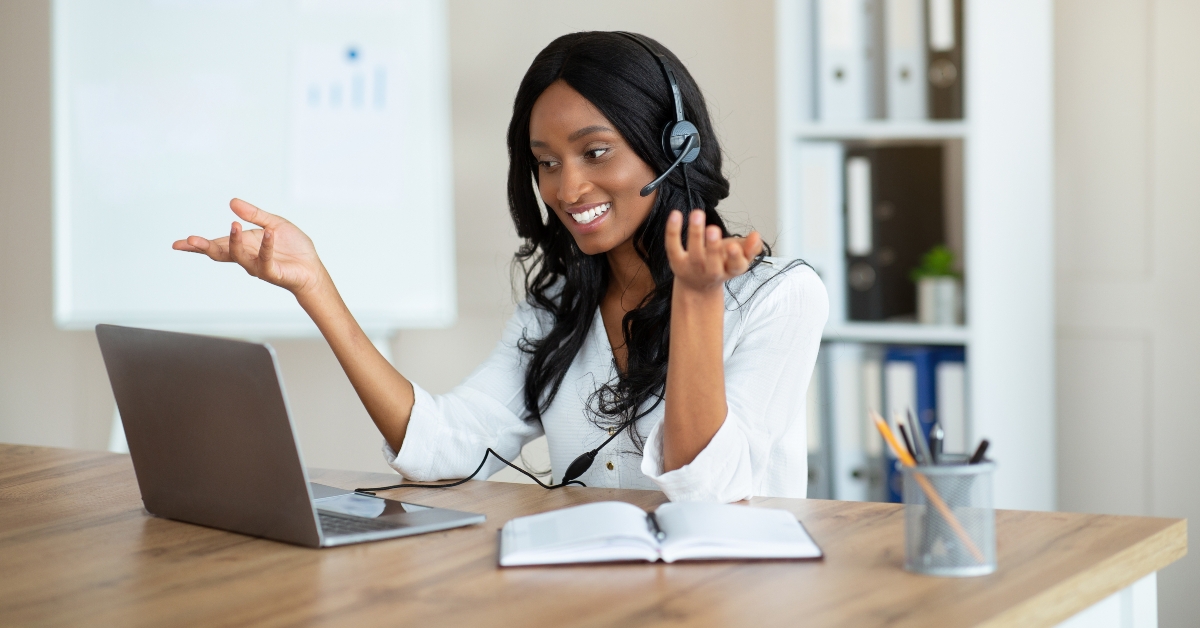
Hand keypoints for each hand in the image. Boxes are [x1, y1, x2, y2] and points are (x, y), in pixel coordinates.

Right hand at [172, 199, 326, 296]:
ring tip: (234, 225)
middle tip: (189, 241)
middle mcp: (246, 257)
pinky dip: (266, 246)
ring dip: (234, 240)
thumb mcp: (274, 223)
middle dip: (204, 247)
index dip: (198, 245)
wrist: (312, 268)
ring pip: (239, 256)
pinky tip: (268, 234)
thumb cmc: (292, 248)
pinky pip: (266, 259)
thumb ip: (254, 214)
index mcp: (243, 245)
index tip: (178, 244)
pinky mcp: (273, 272)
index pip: (217, 244)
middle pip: (220, 253)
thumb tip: (232, 202)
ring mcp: (258, 266)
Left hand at [664, 209, 763, 293]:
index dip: (736, 257)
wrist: (697, 284)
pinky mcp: (677, 262)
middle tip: (713, 229)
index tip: (735, 245)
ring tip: (698, 214)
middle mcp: (711, 272)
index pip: (736, 266)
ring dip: (695, 233)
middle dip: (713, 247)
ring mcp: (693, 268)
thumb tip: (757, 236)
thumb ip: (750, 248)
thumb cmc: (720, 266)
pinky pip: (673, 246)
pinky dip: (673, 230)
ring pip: (694, 253)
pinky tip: (676, 214)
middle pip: (712, 264)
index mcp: (729, 270)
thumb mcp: (738, 259)